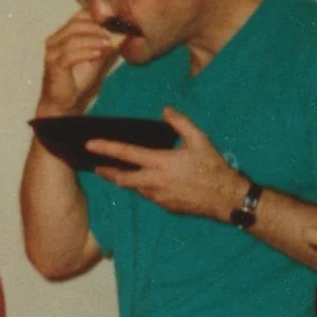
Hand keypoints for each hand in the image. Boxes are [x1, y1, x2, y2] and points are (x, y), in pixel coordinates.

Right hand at [36, 11, 120, 117]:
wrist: (65, 100)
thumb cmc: (77, 77)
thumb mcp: (95, 55)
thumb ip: (105, 43)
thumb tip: (123, 32)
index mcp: (63, 34)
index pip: (79, 17)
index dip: (97, 16)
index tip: (115, 22)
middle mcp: (55, 40)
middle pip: (75, 25)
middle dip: (96, 27)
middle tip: (114, 31)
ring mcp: (52, 52)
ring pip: (72, 39)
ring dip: (93, 40)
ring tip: (108, 43)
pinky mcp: (53, 65)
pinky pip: (69, 55)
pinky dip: (86, 53)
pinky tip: (98, 54)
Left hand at [90, 109, 244, 220]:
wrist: (226, 199)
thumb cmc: (213, 167)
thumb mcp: (200, 140)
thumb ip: (181, 123)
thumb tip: (165, 110)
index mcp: (160, 163)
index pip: (126, 154)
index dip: (106, 148)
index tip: (89, 144)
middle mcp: (154, 182)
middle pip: (121, 179)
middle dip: (107, 172)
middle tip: (98, 167)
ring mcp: (158, 197)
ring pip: (135, 188)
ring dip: (127, 180)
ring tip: (122, 171)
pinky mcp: (165, 206)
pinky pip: (149, 195)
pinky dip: (145, 187)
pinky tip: (150, 181)